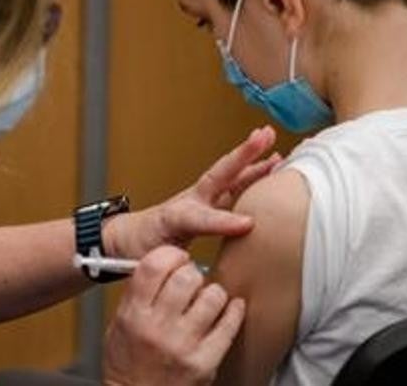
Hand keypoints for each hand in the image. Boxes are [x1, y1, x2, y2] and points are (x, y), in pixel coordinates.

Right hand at [104, 246, 245, 385]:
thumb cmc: (127, 364)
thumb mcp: (120, 324)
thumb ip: (138, 293)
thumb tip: (163, 262)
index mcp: (134, 314)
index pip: (154, 265)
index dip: (171, 255)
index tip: (177, 259)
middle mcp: (158, 328)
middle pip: (187, 277)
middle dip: (193, 273)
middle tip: (193, 280)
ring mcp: (184, 345)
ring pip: (212, 297)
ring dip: (213, 293)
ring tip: (208, 299)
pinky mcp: (205, 362)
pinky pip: (229, 326)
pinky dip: (234, 311)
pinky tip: (231, 308)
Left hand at [105, 126, 279, 257]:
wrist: (130, 238)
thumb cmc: (142, 247)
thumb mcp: (153, 257)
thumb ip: (172, 260)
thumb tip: (197, 270)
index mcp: (176, 217)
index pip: (201, 216)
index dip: (223, 220)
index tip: (248, 224)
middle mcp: (192, 202)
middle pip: (219, 175)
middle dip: (241, 156)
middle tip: (263, 136)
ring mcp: (201, 199)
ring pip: (230, 177)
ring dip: (253, 161)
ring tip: (275, 146)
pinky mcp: (209, 201)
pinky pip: (234, 185)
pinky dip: (253, 175)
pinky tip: (271, 168)